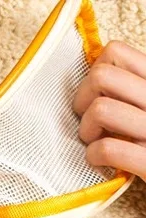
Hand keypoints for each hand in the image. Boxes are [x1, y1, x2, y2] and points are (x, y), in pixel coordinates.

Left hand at [74, 40, 145, 180]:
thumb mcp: (144, 105)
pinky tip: (100, 162)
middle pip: (99, 77)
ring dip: (86, 131)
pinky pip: (108, 149)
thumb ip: (127, 90)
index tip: (95, 98)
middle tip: (89, 124)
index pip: (113, 53)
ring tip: (95, 143)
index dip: (93, 75)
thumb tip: (90, 73)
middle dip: (82, 102)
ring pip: (100, 110)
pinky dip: (94, 156)